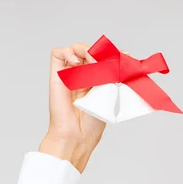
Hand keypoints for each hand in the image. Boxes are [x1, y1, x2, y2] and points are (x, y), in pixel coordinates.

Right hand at [39, 42, 128, 172]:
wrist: (79, 134)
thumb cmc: (93, 120)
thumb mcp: (109, 92)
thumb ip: (110, 73)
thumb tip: (118, 56)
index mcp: (97, 80)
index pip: (104, 58)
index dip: (113, 54)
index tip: (126, 56)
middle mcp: (83, 75)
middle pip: (91, 50)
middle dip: (102, 51)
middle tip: (111, 59)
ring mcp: (70, 74)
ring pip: (77, 49)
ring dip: (87, 50)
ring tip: (94, 62)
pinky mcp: (56, 75)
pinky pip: (58, 53)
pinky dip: (69, 52)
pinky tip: (77, 63)